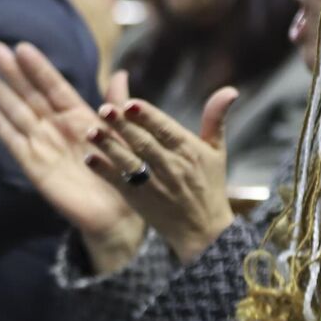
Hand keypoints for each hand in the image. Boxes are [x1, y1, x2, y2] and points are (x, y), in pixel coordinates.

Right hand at [0, 42, 145, 273]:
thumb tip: (122, 72)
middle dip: (12, 72)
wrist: (118, 212)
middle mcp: (57, 127)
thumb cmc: (122, 170)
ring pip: (17, 112)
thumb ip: (117, 103)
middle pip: (30, 94)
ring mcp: (43, 145)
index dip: (39, 67)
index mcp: (79, 117)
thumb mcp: (124, 132)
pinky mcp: (35, 166)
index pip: (54, 86)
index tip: (22, 46)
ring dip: (0, 91)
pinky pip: (14, 142)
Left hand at [84, 87, 237, 264]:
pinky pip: (120, 183)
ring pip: (129, 162)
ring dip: (109, 146)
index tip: (130, 103)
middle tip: (103, 109)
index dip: (147, 116)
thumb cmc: (210, 186)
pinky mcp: (140, 201)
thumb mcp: (217, 151)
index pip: (165, 129)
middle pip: (143, 143)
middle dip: (123, 126)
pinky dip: (104, 171)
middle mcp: (172, 166)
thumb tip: (230, 90)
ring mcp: (155, 185)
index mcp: (189, 151)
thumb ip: (216, 118)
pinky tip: (90, 159)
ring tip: (91, 131)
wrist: (204, 231)